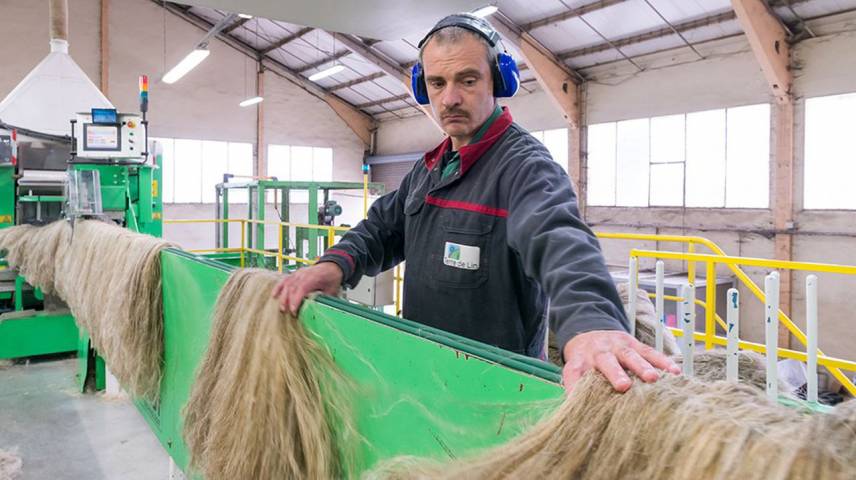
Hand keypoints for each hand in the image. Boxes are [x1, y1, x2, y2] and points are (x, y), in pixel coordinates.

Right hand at [271, 262, 343, 314]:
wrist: (332, 266)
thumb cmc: (332, 278)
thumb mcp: (332, 290)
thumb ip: (324, 299)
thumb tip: (318, 311)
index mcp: (313, 277)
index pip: (302, 288)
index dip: (296, 299)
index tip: (294, 310)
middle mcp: (304, 274)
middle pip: (292, 287)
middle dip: (288, 301)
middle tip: (288, 313)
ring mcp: (298, 273)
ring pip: (287, 284)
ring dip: (283, 297)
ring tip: (282, 308)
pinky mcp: (295, 274)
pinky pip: (285, 280)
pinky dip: (278, 287)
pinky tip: (274, 295)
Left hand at [562, 330, 679, 392]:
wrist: (591, 333)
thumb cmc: (585, 361)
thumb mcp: (575, 371)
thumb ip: (577, 388)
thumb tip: (577, 418)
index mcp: (580, 361)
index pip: (574, 372)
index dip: (574, 385)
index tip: (578, 401)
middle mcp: (598, 352)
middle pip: (606, 361)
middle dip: (615, 373)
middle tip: (624, 386)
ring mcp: (617, 345)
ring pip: (629, 355)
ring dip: (641, 366)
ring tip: (653, 378)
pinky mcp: (633, 343)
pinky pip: (648, 351)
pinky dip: (661, 361)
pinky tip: (673, 372)